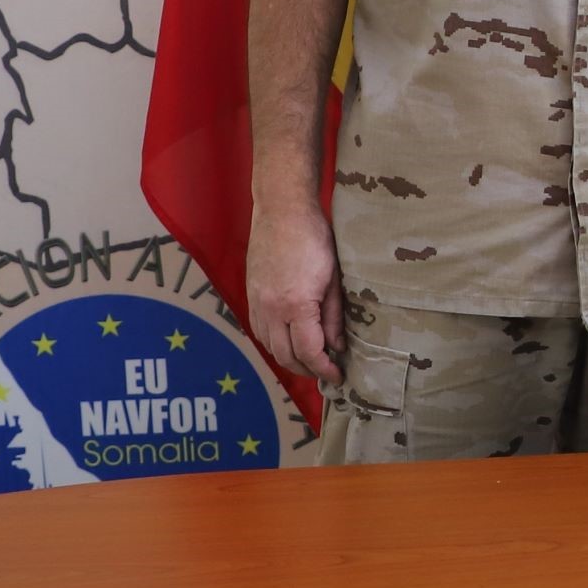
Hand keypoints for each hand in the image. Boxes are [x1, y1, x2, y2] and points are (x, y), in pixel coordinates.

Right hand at [248, 198, 344, 385]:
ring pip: (269, 347)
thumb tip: (337, 345)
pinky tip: (288, 341)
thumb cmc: (314, 239)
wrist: (282, 211)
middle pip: (286, 356)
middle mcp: (271, 310)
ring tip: (309, 360)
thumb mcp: (334, 278)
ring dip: (289, 359)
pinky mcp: (250, 295)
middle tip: (325, 372)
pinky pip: (258, 331)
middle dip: (307, 369)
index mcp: (296, 306)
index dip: (324, 369)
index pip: (309, 352)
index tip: (337, 376)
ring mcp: (257, 303)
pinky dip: (273, 343)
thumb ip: (334, 316)